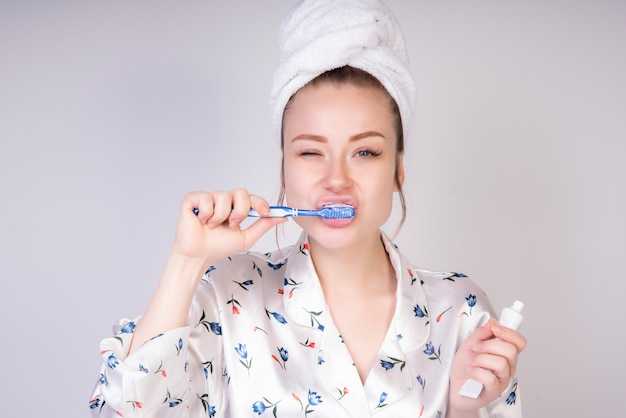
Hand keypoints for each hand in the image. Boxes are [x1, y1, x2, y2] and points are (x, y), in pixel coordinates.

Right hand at [171, 189, 286, 268]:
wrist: (199, 255)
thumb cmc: (219, 247)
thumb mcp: (247, 237)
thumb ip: (263, 225)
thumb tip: (282, 217)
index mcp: (235, 208)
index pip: (251, 198)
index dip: (260, 202)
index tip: (265, 212)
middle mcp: (223, 200)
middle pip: (240, 192)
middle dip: (241, 210)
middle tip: (234, 224)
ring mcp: (208, 198)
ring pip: (223, 196)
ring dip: (221, 216)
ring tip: (214, 226)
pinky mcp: (193, 199)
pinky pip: (206, 198)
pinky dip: (206, 213)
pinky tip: (202, 221)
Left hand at [447, 319, 526, 415]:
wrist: (453, 386)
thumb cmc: (464, 366)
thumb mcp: (470, 344)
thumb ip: (481, 333)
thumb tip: (492, 322)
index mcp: (504, 354)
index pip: (519, 342)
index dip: (509, 332)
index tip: (493, 328)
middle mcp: (508, 367)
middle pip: (511, 351)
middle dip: (489, 345)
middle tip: (476, 349)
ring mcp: (502, 380)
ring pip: (501, 363)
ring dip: (480, 359)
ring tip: (472, 363)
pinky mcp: (494, 391)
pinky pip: (490, 378)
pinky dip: (476, 372)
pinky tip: (470, 372)